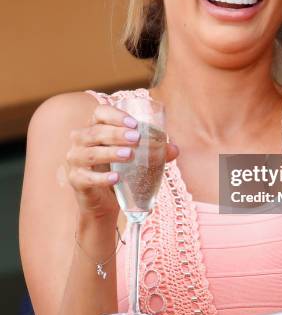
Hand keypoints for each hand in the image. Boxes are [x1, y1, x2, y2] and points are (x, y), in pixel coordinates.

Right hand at [61, 104, 178, 219]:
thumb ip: (155, 152)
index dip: (115, 115)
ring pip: (89, 153)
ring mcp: (75, 160)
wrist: (104, 202)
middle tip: (136, 138)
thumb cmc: (120, 171)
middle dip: (116, 133)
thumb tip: (175, 149)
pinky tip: (116, 178)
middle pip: (94, 132)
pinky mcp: (76, 180)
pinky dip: (101, 178)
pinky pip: (86, 178)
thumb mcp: (136, 159)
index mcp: (95, 128)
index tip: (134, 123)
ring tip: (129, 155)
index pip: (99, 113)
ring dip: (109, 153)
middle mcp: (81, 141)